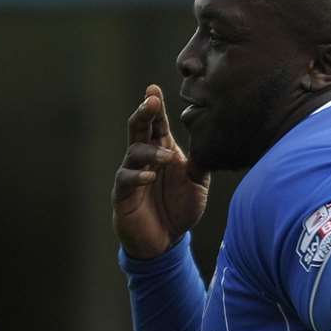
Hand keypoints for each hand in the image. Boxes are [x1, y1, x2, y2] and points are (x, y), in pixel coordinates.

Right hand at [112, 83, 209, 259]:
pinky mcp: (122, 193)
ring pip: (133, 151)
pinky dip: (138, 176)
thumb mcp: (198, 185)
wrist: (165, 241)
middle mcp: (144, 157)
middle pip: (139, 128)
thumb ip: (200, 163)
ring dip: (150, 151)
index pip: (157, 123)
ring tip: (167, 158)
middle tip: (150, 100)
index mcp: (162, 150)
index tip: (154, 89)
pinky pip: (126, 178)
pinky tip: (151, 176)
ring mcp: (131, 174)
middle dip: (144, 112)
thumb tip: (208, 142)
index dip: (155, 106)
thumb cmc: (180, 209)